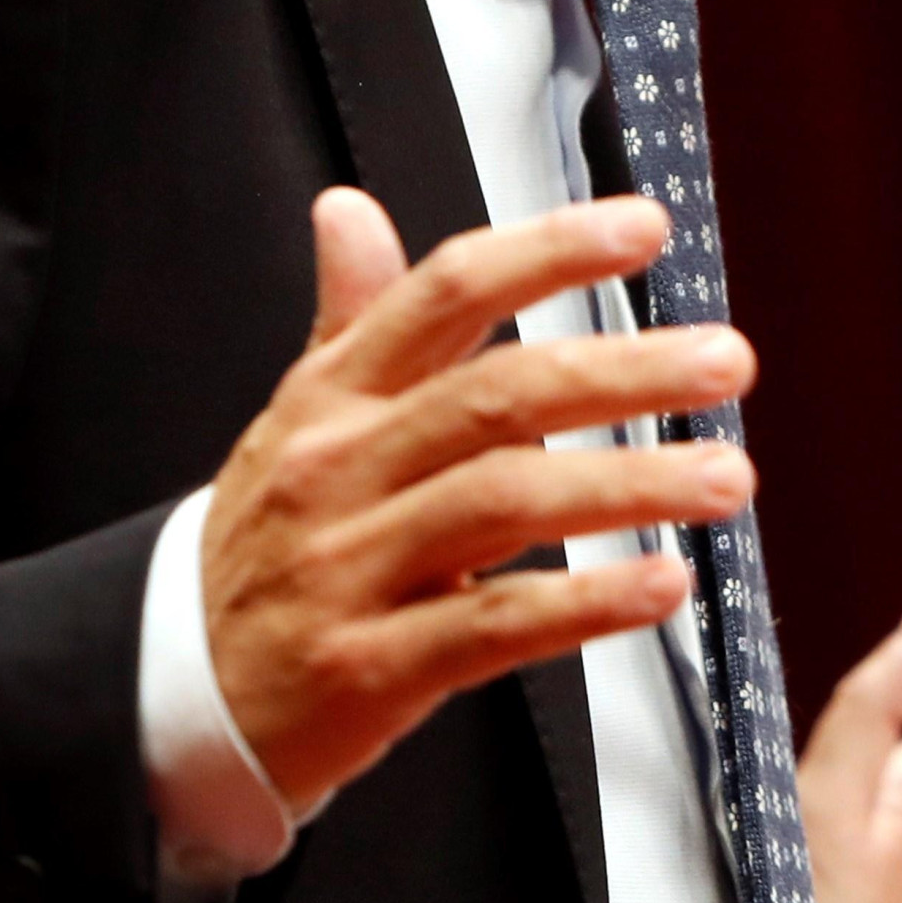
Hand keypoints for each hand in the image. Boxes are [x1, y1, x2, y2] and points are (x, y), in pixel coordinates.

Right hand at [200, 186, 758, 812]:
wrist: (172, 694)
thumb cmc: (270, 544)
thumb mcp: (297, 420)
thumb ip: (351, 318)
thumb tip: (351, 208)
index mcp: (331, 395)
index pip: (446, 294)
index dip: (548, 253)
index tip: (647, 229)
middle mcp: (337, 467)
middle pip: (496, 395)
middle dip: (625, 372)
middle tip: (729, 361)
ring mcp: (348, 567)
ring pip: (505, 503)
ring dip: (630, 484)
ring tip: (726, 477)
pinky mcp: (367, 667)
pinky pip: (492, 626)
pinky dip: (586, 605)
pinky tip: (661, 586)